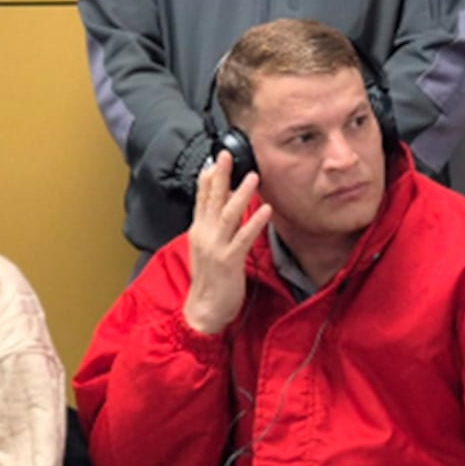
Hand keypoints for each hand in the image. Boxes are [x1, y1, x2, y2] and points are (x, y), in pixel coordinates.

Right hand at [182, 152, 271, 334]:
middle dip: (221, 176)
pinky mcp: (229, 261)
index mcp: (199, 232)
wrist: (203, 311)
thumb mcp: (208, 249)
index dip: (209, 179)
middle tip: (228, 155)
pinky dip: (254, 222)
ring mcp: (215, 247)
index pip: (201, 199)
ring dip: (240, 194)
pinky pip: (243, 238)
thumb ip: (214, 227)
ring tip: (253, 176)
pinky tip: (265, 210)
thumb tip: (222, 206)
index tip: (216, 159)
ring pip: (227, 214)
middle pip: (212, 200)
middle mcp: (204, 235)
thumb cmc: (210, 282)